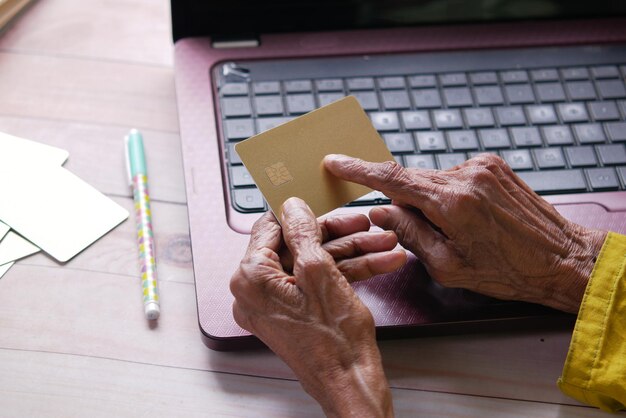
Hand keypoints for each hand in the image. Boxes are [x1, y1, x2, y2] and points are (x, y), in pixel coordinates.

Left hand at [230, 198, 396, 416]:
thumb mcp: (320, 272)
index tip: (320, 201)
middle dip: (337, 235)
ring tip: (384, 245)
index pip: (269, 227)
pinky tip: (378, 264)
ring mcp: (275, 304)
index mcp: (251, 278)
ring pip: (312, 264)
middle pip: (297, 245)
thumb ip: (303, 232)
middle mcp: (255, 292)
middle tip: (364, 225)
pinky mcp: (293, 313)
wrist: (350, 383)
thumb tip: (292, 206)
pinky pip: (316, 283)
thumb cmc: (333, 341)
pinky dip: (345, 273)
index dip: (300, 212)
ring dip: (350, 253)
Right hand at [324, 153, 606, 312]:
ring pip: (432, 180)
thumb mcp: (448, 266)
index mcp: (452, 202)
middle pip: (412, 180)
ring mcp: (481, 166)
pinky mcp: (492, 165)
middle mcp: (465, 176)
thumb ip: (409, 234)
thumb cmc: (506, 272)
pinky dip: (448, 195)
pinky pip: (453, 177)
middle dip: (404, 203)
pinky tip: (470, 219)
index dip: (359, 171)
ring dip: (430, 202)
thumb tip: (381, 213)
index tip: (336, 162)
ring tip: (459, 232)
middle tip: (418, 231)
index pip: (393, 179)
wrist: (562, 259)